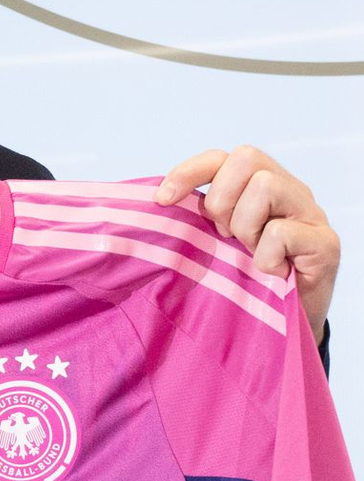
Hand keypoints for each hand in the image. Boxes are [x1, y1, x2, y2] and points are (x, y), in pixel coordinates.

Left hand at [155, 146, 339, 343]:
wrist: (286, 323)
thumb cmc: (248, 277)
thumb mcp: (218, 241)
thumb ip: (199, 217)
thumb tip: (157, 203)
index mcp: (259, 185)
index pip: (221, 157)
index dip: (188, 172)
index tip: (162, 200)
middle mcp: (289, 190)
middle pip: (245, 159)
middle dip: (221, 198)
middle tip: (224, 235)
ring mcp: (310, 214)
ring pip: (265, 186)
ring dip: (245, 226)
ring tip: (250, 252)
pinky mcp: (325, 242)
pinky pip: (280, 232)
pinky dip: (265, 256)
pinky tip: (269, 272)